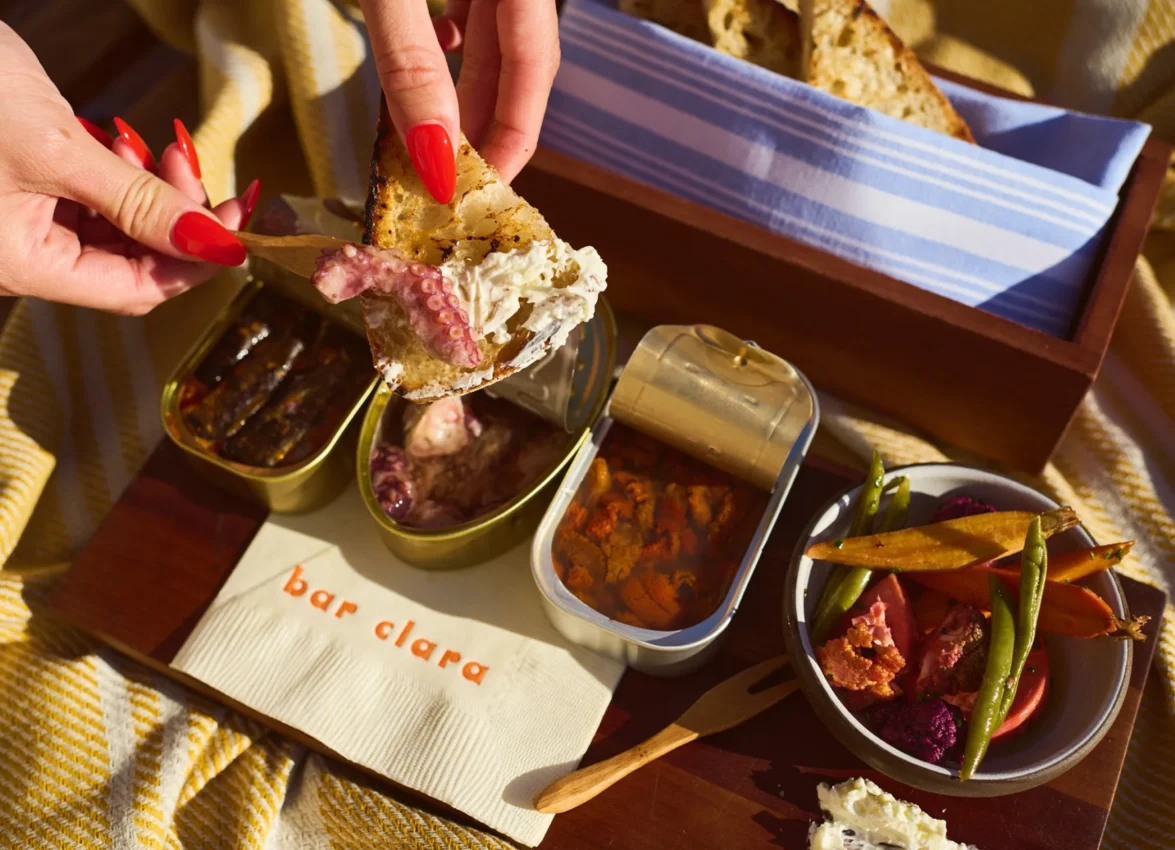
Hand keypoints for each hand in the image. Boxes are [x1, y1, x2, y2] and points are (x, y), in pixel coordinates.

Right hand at [0, 23, 258, 315]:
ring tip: (152, 146)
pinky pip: (84, 205)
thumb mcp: (57, 148)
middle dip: (172, 218)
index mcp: (22, 266)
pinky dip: (115, 178)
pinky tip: (119, 143)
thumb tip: (214, 245)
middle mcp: (18, 259)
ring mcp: (15, 228)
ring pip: (111, 232)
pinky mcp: (15, 195)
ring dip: (146, 193)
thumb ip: (140, 203)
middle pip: (129, 263)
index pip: (136, 291)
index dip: (195, 262)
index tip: (235, 221)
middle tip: (189, 163)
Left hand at [360, 0, 559, 201]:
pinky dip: (447, 47)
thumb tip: (435, 151)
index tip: (483, 190)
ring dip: (463, 94)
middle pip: (518, 63)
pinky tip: (422, 65)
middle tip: (453, 181)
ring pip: (491, 40)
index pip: (535, 67)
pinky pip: (466, 10)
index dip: (514, 136)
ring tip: (433, 142)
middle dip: (486, 126)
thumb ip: (411, 58)